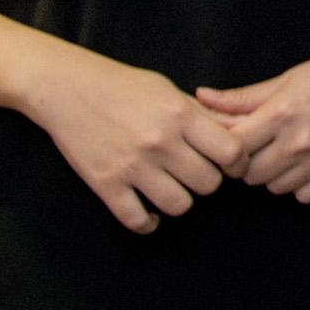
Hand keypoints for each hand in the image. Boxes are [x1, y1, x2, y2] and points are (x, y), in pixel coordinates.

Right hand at [23, 50, 243, 233]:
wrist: (67, 89)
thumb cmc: (124, 86)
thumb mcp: (170, 91)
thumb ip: (204, 115)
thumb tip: (241, 132)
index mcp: (180, 115)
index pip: (231, 152)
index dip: (238, 162)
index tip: (231, 164)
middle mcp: (159, 142)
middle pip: (208, 184)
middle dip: (208, 181)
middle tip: (196, 173)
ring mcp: (132, 166)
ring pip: (179, 205)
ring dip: (180, 200)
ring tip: (173, 188)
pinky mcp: (105, 184)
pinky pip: (137, 220)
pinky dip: (148, 222)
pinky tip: (149, 212)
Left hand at [196, 44, 309, 200]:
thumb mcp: (283, 80)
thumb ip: (240, 98)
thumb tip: (200, 98)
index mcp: (281, 113)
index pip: (233, 147)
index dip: (227, 147)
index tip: (234, 141)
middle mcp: (300, 140)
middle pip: (249, 174)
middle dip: (248, 162)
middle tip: (259, 147)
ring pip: (273, 187)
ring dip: (273, 174)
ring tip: (283, 152)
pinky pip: (302, 195)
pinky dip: (298, 183)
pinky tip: (304, 163)